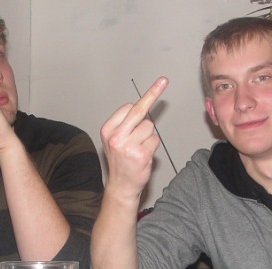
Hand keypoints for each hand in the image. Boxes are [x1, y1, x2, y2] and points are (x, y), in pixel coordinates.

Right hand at [100, 77, 167, 200]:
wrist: (121, 185)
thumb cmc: (120, 161)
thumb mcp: (114, 139)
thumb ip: (125, 124)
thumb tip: (139, 105)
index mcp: (108, 129)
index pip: (128, 108)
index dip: (140, 103)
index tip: (154, 86)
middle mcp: (116, 136)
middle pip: (139, 110)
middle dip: (153, 93)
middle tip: (163, 80)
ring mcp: (128, 146)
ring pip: (149, 128)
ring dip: (148, 137)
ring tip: (139, 149)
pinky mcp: (141, 154)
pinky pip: (155, 140)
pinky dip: (152, 147)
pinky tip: (143, 156)